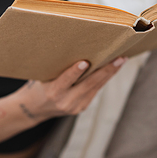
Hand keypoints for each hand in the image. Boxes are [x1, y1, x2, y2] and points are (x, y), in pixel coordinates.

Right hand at [13, 57, 127, 123]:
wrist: (35, 109)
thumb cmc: (39, 85)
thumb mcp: (42, 76)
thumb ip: (58, 68)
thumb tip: (78, 48)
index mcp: (52, 92)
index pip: (65, 81)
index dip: (75, 72)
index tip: (85, 62)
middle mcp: (65, 101)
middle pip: (89, 84)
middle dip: (106, 70)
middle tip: (119, 58)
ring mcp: (75, 106)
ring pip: (96, 87)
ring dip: (110, 73)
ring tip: (121, 60)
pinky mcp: (82, 107)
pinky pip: (95, 90)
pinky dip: (104, 78)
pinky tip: (112, 68)